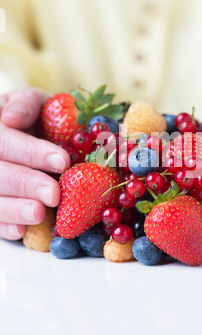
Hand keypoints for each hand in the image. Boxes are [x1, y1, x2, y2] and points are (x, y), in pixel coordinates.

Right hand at [0, 88, 69, 239]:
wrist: (25, 133)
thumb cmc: (34, 117)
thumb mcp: (33, 102)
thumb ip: (25, 104)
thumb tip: (11, 119)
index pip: (4, 140)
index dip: (31, 152)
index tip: (62, 161)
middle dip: (25, 184)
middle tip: (54, 194)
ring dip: (13, 209)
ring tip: (38, 214)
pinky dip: (3, 227)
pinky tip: (20, 231)